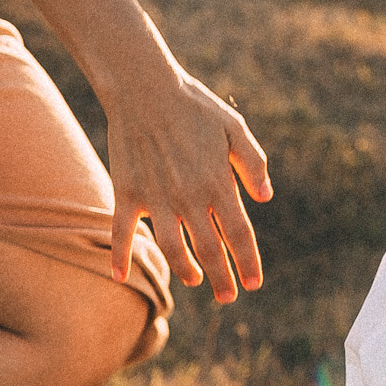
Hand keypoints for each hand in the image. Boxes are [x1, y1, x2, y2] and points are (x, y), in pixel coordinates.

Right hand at [105, 62, 272, 302]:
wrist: (145, 88)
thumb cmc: (195, 106)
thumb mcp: (234, 128)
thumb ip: (253, 163)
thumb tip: (265, 197)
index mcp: (218, 183)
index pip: (238, 234)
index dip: (247, 262)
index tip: (253, 284)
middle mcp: (188, 197)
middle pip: (208, 249)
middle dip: (222, 277)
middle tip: (229, 297)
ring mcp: (155, 198)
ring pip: (170, 248)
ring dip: (184, 270)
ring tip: (195, 282)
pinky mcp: (127, 192)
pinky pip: (121, 232)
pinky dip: (119, 255)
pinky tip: (121, 276)